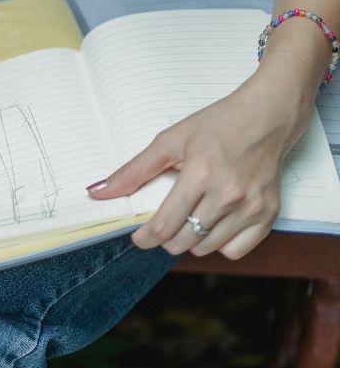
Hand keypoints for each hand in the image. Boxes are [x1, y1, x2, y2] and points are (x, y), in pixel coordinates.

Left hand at [87, 74, 310, 259]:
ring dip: (191, 241)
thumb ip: (133, 171)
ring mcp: (252, 206)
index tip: (139, 237)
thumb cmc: (218, 125)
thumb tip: (97, 192)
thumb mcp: (170, 141)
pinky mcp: (269, 213)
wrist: (268, 117)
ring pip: (207, 248)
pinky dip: (221, 244)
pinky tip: (214, 224)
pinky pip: (237, 250)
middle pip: (184, 241)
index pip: (164, 225)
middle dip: (165, 239)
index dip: (145, 238)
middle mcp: (229, 194)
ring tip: (190, 218)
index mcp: (201, 174)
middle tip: (164, 222)